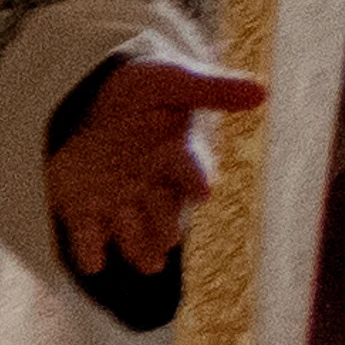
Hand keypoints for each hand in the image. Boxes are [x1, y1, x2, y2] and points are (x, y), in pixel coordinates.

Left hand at [50, 57, 268, 276]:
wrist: (93, 95)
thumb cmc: (141, 90)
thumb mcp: (173, 80)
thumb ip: (213, 89)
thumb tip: (263, 92)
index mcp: (175, 158)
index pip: (190, 173)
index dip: (195, 181)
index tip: (202, 191)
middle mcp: (152, 187)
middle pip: (165, 216)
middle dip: (167, 229)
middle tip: (170, 239)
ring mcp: (118, 201)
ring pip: (133, 235)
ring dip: (138, 248)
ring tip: (148, 264)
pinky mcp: (82, 209)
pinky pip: (87, 238)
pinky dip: (90, 252)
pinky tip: (93, 262)